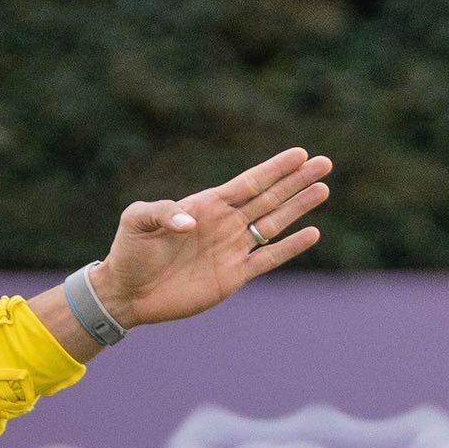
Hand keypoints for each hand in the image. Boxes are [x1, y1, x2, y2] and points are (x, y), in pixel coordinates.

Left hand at [93, 148, 331, 327]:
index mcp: (206, 206)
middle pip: (268, 198)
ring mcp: (231, 250)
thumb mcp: (135, 221)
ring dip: (298, 208)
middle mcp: (225, 224)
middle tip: (324, 164)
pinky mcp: (232, 277)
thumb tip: (190, 222)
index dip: (274, 169)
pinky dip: (289, 248)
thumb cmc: (128, 252)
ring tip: (322, 189)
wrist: (125, 293)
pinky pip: (267, 260)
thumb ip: (161, 212)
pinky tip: (311, 233)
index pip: (248, 183)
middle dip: (296, 181)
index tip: (300, 154)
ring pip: (273, 224)